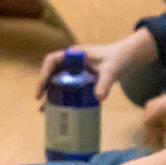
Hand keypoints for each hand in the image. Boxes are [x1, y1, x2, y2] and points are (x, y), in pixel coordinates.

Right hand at [35, 30, 155, 105]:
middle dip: (44, 86)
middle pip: (51, 72)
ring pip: (57, 80)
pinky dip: (61, 96)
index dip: (44, 73)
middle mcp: (71, 61)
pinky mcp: (80, 78)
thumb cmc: (116, 58)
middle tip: (39, 101)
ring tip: (44, 110)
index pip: (51, 60)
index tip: (42, 88)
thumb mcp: (111, 70)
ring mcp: (75, 70)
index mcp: (73, 54)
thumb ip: (105, 83)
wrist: (125, 57)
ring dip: (50, 93)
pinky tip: (60, 109)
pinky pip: (66, 86)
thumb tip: (99, 98)